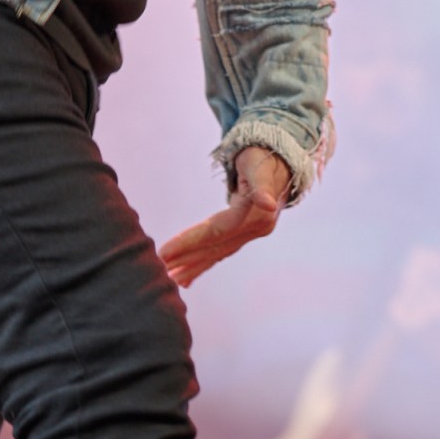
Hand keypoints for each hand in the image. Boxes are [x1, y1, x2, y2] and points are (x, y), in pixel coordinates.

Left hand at [158, 146, 292, 289]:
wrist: (283, 161)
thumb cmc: (264, 157)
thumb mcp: (261, 166)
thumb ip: (263, 186)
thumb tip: (268, 204)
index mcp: (256, 214)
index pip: (216, 231)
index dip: (189, 242)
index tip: (163, 253)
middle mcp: (255, 228)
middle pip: (214, 246)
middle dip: (184, 259)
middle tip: (156, 271)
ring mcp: (251, 233)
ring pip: (217, 253)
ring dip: (192, 267)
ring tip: (169, 281)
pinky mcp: (245, 233)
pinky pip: (221, 251)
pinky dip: (203, 264)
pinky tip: (186, 280)